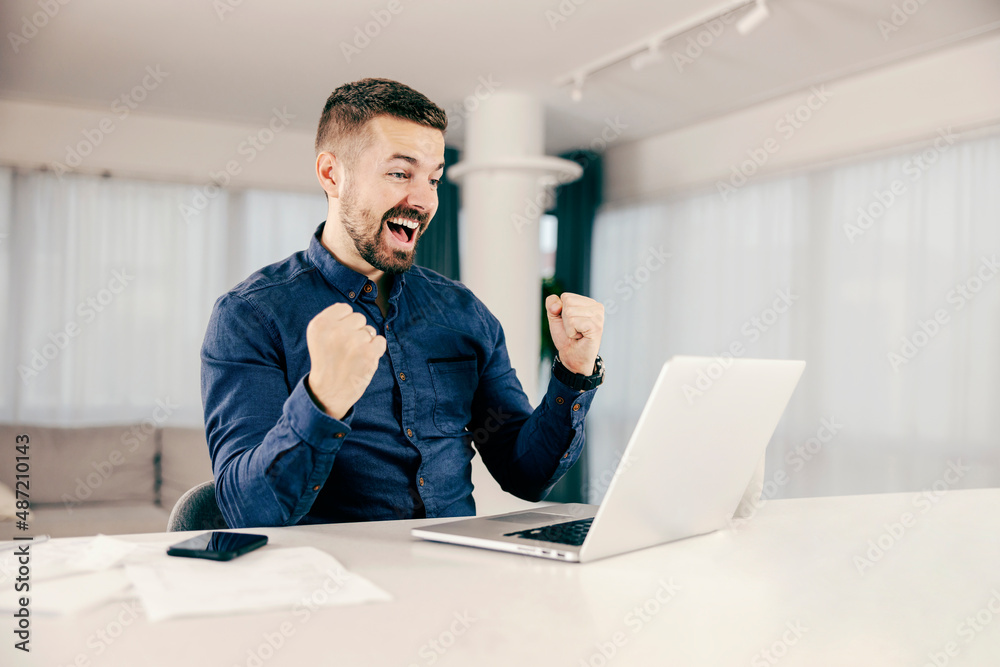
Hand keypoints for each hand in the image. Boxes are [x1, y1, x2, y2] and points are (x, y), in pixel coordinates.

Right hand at [305, 303, 385, 419]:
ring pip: (370, 330)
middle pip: (359, 318)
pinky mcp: (369, 353)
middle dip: (356, 331)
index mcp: (320, 324)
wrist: (329, 392)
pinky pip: (381, 341)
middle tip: (345, 349)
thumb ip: (333, 320)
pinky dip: (376, 350)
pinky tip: (364, 359)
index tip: (338, 336)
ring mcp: (354, 341)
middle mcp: (336, 330)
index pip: (344, 308)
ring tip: (353, 356)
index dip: (344, 322)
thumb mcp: (318, 336)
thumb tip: (352, 311)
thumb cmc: (327, 361)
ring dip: (365, 342)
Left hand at [546, 293, 603, 375]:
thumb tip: (556, 305)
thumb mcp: (555, 318)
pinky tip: (580, 337)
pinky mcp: (596, 326)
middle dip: (565, 319)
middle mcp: (597, 307)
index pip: (566, 297)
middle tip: (574, 329)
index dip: (561, 312)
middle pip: (567, 302)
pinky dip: (571, 332)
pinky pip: (573, 322)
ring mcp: (598, 316)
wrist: (572, 356)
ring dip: (568, 327)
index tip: (570, 323)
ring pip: (569, 312)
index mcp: (589, 302)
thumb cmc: (566, 337)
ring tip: (577, 333)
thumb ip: (552, 305)